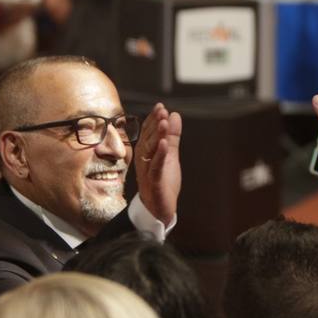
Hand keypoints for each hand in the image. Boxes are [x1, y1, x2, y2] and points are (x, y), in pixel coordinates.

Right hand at [134, 103, 181, 224]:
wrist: (159, 210)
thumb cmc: (162, 183)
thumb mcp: (170, 156)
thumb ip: (172, 137)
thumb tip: (174, 115)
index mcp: (146, 154)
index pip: (147, 133)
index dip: (153, 120)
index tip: (160, 107)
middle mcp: (143, 161)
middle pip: (147, 139)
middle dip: (154, 124)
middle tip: (161, 110)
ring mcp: (147, 172)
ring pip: (150, 151)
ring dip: (157, 135)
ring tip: (164, 122)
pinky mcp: (153, 183)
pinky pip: (155, 167)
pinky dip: (160, 155)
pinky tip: (165, 144)